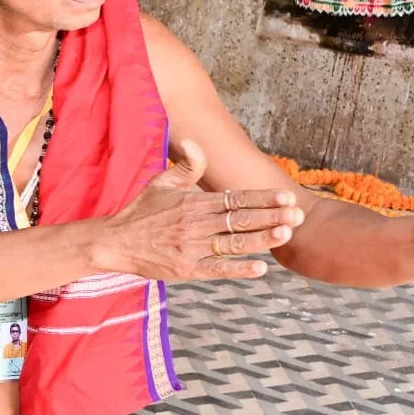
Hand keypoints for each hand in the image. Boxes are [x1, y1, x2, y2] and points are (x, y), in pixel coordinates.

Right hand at [94, 140, 301, 281]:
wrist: (115, 242)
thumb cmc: (141, 212)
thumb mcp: (161, 183)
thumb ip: (185, 165)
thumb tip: (198, 145)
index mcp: (193, 203)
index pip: (234, 198)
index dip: (261, 198)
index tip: (284, 196)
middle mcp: (195, 224)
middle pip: (240, 219)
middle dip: (271, 216)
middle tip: (298, 214)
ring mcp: (192, 248)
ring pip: (233, 243)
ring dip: (262, 238)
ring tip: (286, 233)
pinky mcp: (186, 269)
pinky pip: (217, 269)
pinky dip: (239, 269)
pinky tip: (260, 268)